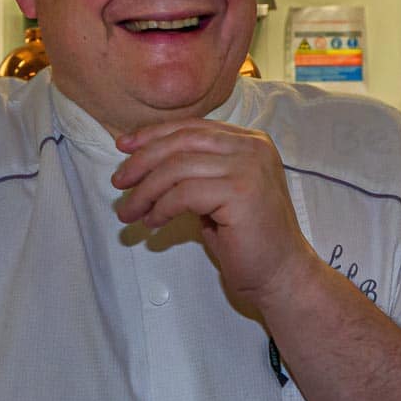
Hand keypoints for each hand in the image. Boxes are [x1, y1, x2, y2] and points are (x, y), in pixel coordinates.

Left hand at [112, 119, 317, 305]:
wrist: (280, 273)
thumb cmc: (247, 237)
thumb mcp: (220, 191)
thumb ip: (196, 169)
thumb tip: (144, 158)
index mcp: (252, 142)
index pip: (194, 127)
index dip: (154, 135)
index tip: (124, 148)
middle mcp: (253, 148)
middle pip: (182, 141)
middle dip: (143, 161)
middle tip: (119, 183)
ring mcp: (250, 168)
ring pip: (178, 167)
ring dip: (145, 191)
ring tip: (130, 212)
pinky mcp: (241, 192)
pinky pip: (184, 193)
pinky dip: (161, 208)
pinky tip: (154, 222)